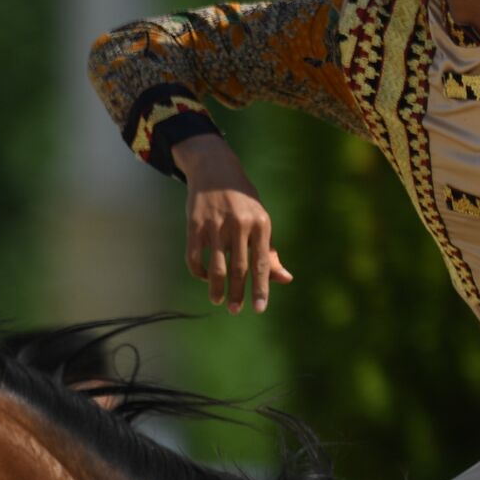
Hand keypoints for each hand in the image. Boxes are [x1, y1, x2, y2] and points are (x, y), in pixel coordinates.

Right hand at [172, 134, 292, 313]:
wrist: (215, 170)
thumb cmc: (244, 201)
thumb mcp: (261, 221)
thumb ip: (269, 252)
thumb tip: (285, 279)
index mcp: (261, 224)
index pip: (262, 263)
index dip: (261, 288)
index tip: (259, 308)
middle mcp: (239, 224)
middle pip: (239, 269)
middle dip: (237, 294)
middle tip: (235, 310)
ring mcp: (216, 225)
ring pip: (216, 267)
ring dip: (216, 288)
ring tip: (218, 300)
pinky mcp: (195, 225)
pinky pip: (195, 257)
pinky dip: (199, 272)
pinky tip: (205, 277)